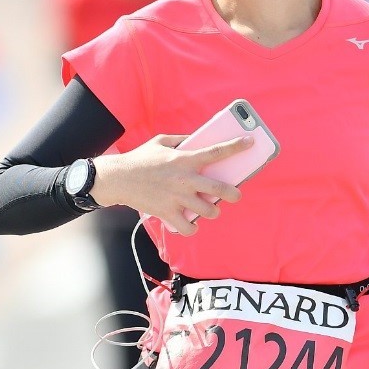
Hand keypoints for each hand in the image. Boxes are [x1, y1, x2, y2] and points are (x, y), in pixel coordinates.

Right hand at [91, 134, 252, 235]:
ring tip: (211, 209)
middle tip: (236, 195)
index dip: (236, 146)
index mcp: (185, 159)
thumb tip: (198, 140)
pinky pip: (188, 228)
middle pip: (219, 190)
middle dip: (233, 193)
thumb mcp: (162, 142)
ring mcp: (177, 198)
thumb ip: (182, 141)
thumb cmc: (140, 159)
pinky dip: (192, 228)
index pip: (216, 151)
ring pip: (208, 211)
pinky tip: (190, 223)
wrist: (118, 179)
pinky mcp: (168, 213)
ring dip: (213, 212)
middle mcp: (185, 180)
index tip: (250, 142)